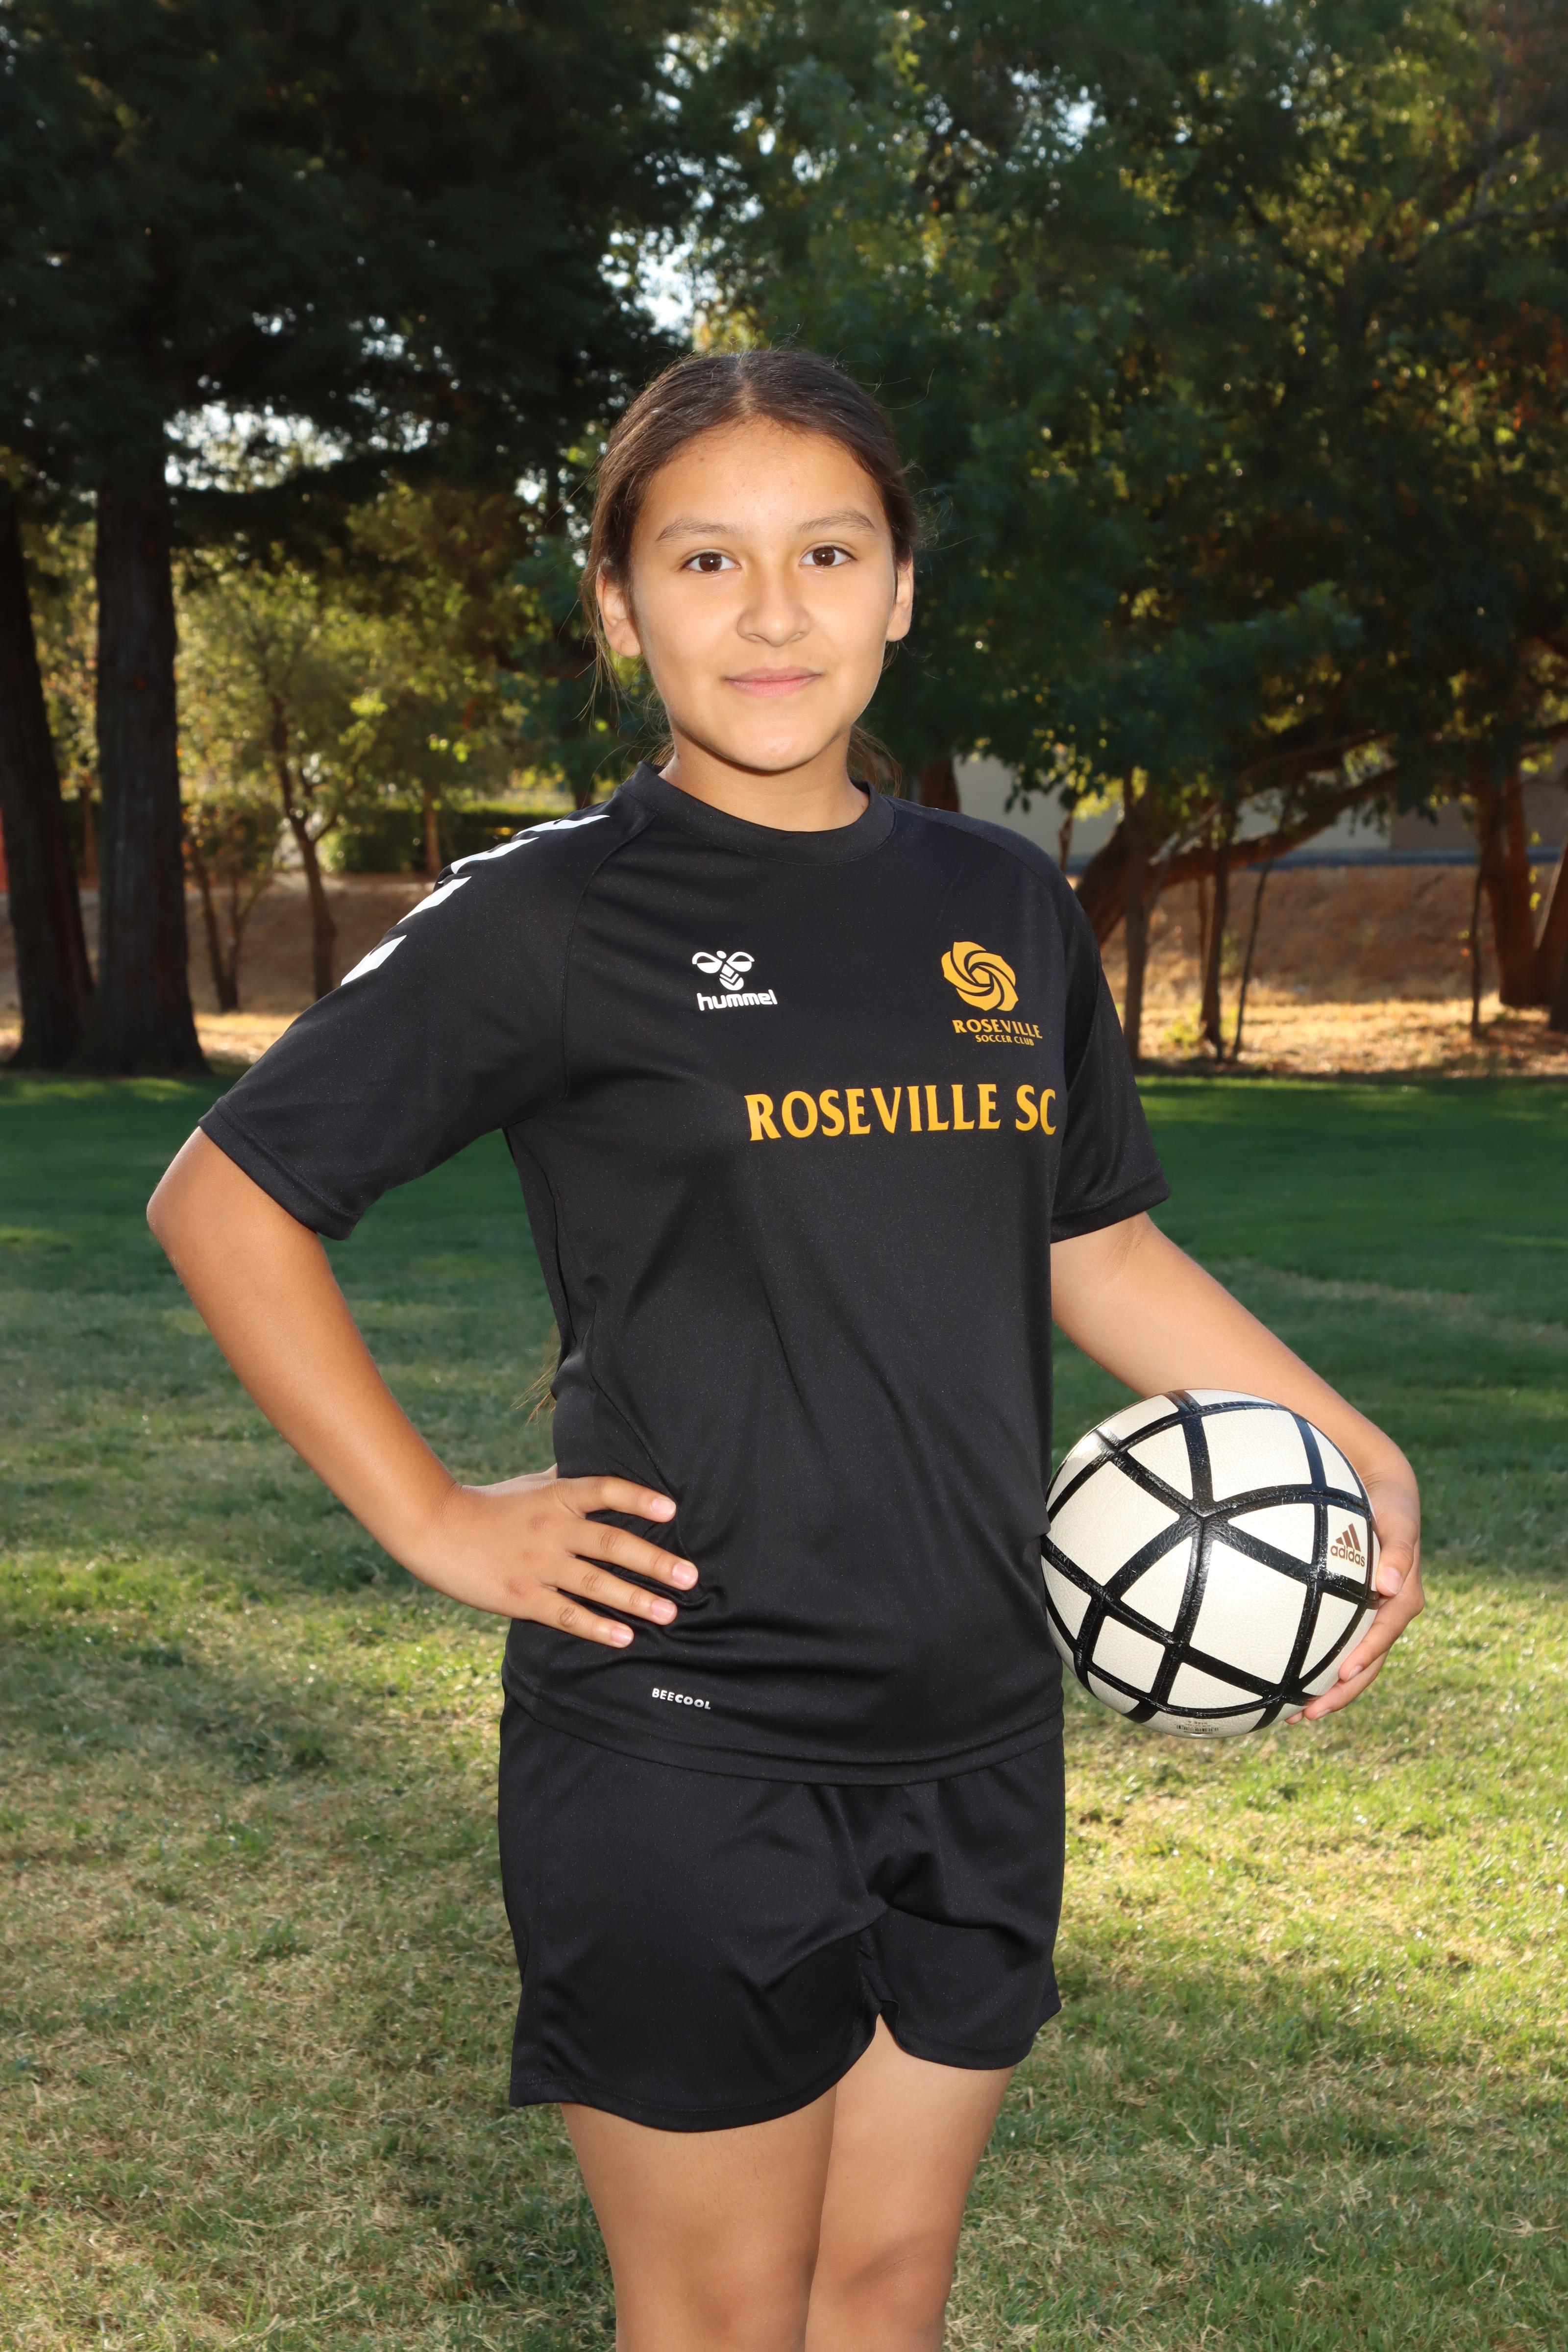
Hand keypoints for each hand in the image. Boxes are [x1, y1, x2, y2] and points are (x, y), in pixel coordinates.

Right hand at [411, 1468, 696, 1645]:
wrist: (436, 1530)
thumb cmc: (491, 1505)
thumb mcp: (531, 1483)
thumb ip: (568, 1478)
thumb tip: (601, 1456)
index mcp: (556, 1496)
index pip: (604, 1490)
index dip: (638, 1498)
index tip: (672, 1510)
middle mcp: (552, 1529)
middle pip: (610, 1543)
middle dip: (653, 1561)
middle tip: (690, 1577)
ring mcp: (537, 1565)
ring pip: (594, 1583)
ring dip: (635, 1599)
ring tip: (669, 1613)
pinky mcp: (521, 1597)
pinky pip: (566, 1615)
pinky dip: (596, 1627)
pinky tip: (624, 1637)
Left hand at [1290, 1453, 1423, 1721]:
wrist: (1386, 1494)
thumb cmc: (1392, 1507)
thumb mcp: (1399, 1521)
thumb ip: (1399, 1551)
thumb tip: (1391, 1586)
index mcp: (1403, 1599)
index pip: (1383, 1635)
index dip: (1365, 1656)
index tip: (1343, 1674)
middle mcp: (1388, 1615)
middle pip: (1368, 1665)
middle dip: (1341, 1693)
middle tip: (1307, 1715)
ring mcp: (1372, 1618)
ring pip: (1353, 1665)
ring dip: (1329, 1692)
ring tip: (1294, 1716)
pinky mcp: (1355, 1614)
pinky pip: (1338, 1646)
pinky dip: (1319, 1667)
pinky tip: (1287, 1681)